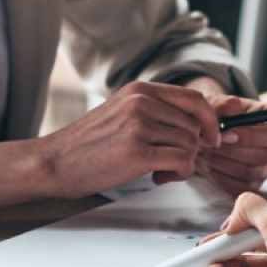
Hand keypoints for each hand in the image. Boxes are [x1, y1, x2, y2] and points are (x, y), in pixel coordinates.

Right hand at [34, 81, 220, 197]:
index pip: (193, 98)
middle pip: (194, 125)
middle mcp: (141, 102)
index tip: (212, 136)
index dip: (210, 120)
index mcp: (139, 90)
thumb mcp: (121, 113)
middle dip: (191, 148)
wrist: (54, 162)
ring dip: (182, 163)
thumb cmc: (86, 144)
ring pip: (190, 144)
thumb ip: (154, 112)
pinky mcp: (137, 151)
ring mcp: (139, 125)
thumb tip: (194, 125)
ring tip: (158, 169)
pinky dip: (178, 173)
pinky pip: (181, 161)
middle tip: (171, 162)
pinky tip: (158, 176)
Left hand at [198, 94, 266, 194]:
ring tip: (204, 151)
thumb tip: (233, 106)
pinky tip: (209, 165)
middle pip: (264, 156)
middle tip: (208, 143)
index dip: (251, 136)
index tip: (225, 133)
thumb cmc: (219, 116)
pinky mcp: (254, 183)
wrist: (208, 134)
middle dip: (232, 150)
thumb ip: (225, 104)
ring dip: (223, 163)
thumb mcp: (220, 104)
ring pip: (250, 172)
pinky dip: (221, 177)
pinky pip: (240, 187)